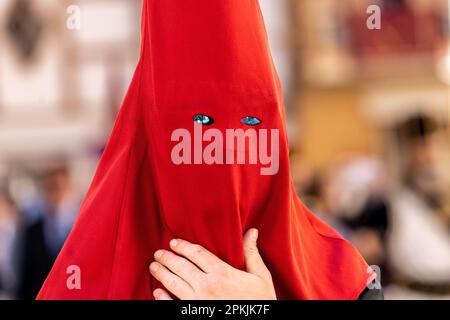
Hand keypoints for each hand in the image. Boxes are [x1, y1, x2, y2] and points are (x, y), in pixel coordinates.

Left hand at [149, 229, 276, 299]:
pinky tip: (157, 292)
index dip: (183, 246)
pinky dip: (162, 298)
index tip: (173, 242)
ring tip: (154, 267)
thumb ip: (252, 253)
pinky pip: (173, 305)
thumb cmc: (261, 301)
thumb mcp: (260, 277)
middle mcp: (207, 286)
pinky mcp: (194, 315)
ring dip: (161, 273)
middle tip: (158, 253)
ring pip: (173, 283)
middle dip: (167, 258)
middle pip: (181, 266)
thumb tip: (252, 231)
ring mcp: (198, 302)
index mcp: (222, 273)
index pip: (196, 253)